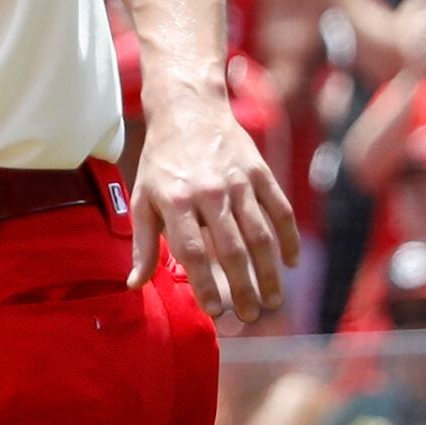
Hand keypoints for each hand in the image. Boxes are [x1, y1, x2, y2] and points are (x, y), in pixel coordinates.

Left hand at [132, 89, 298, 325]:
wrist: (188, 108)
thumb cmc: (161, 161)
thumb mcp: (142, 198)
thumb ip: (142, 244)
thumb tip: (134, 285)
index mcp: (175, 201)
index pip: (194, 252)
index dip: (206, 285)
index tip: (216, 312)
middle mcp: (208, 192)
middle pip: (231, 249)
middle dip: (243, 288)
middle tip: (250, 316)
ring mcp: (238, 181)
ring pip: (260, 234)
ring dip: (269, 272)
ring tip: (273, 301)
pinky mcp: (260, 171)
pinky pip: (279, 209)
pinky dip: (288, 237)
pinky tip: (291, 262)